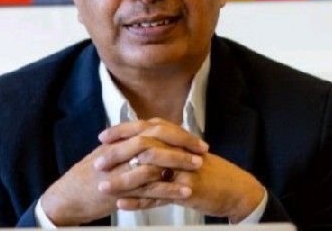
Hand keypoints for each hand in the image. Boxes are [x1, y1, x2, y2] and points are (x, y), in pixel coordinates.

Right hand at [38, 121, 204, 224]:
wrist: (68, 196)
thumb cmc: (88, 176)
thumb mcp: (108, 154)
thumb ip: (127, 145)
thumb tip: (148, 137)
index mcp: (120, 139)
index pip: (153, 127)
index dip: (175, 131)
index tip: (193, 138)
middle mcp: (121, 149)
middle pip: (156, 137)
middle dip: (181, 142)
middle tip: (201, 148)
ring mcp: (120, 168)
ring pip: (155, 160)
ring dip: (179, 163)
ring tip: (198, 166)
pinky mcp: (121, 190)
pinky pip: (148, 187)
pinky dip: (169, 189)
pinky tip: (184, 192)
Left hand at [98, 118, 265, 222]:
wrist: (234, 187)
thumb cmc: (205, 170)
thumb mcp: (184, 151)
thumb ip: (163, 145)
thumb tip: (137, 140)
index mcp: (174, 137)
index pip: (143, 128)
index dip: (121, 131)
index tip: (102, 136)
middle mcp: (177, 149)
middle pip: (141, 147)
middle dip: (116, 155)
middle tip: (97, 163)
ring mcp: (182, 169)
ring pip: (146, 173)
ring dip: (123, 180)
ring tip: (104, 186)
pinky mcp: (186, 189)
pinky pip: (158, 195)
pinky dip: (139, 200)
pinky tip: (122, 203)